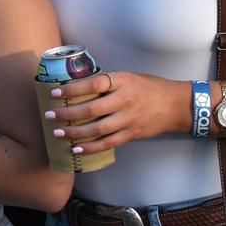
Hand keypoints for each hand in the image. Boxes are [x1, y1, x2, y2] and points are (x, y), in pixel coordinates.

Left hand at [43, 71, 183, 153]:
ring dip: (75, 133)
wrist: (176, 105)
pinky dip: (91, 148)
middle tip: (49, 115)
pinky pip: (108, 143)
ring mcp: (128, 119)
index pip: (93, 84)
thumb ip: (106, 82)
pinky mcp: (132, 134)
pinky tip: (76, 149)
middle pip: (91, 109)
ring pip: (97, 129)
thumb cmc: (149, 87)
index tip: (54, 93)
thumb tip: (77, 87)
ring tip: (58, 133)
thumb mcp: (128, 77)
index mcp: (122, 81)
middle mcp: (125, 100)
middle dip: (67, 114)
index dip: (72, 89)